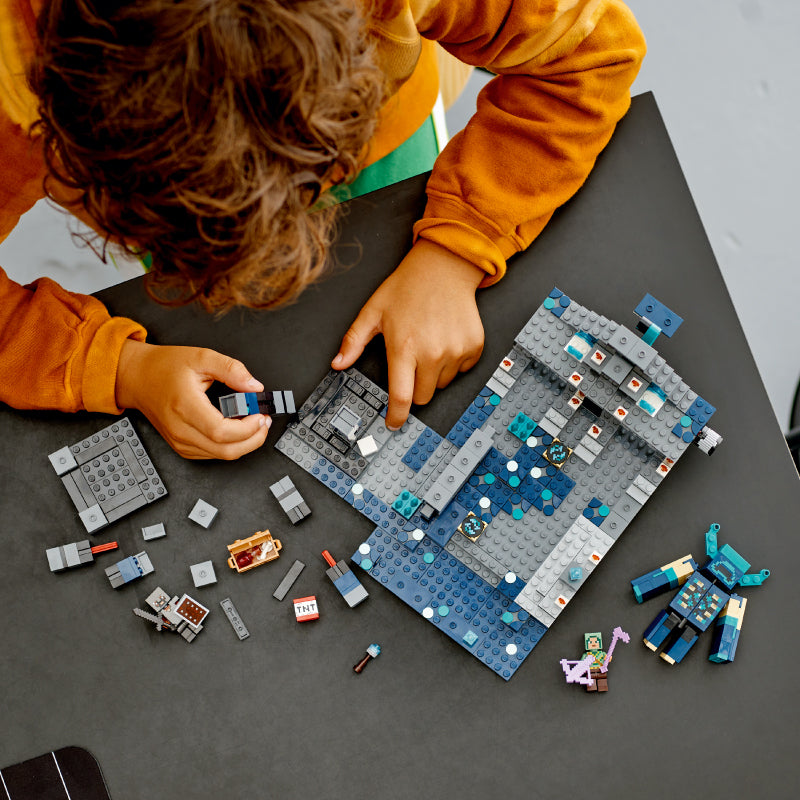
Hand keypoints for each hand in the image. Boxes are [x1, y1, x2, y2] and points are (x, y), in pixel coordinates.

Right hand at [116, 340, 270, 458]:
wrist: (137, 378)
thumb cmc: (164, 367)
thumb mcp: (201, 357)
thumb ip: (231, 369)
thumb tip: (254, 386)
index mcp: (185, 406)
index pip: (221, 432)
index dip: (248, 428)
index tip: (260, 415)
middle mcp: (180, 429)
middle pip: (225, 450)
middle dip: (253, 439)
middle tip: (264, 422)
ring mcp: (180, 441)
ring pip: (221, 456)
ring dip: (245, 443)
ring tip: (254, 424)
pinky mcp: (182, 447)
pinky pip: (212, 454)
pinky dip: (230, 445)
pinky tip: (237, 430)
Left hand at [332, 240, 484, 428]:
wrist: (444, 268)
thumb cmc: (408, 287)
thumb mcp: (373, 312)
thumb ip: (353, 341)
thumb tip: (338, 363)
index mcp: (404, 348)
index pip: (401, 397)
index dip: (396, 416)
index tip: (393, 423)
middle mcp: (432, 353)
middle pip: (423, 397)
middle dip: (415, 387)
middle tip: (411, 362)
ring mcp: (456, 351)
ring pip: (443, 384)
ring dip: (434, 374)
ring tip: (429, 345)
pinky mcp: (473, 347)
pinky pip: (462, 370)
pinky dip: (453, 362)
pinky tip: (445, 340)